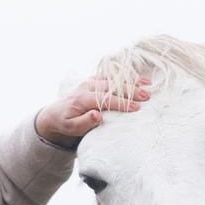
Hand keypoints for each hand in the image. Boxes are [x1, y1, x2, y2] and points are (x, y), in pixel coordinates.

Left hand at [33, 76, 150, 147]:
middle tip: (146, 96)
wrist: (56, 112)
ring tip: (148, 85)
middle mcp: (88, 86)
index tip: (136, 108)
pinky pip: (113, 76)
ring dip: (132, 81)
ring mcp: (92, 80)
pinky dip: (127, 77)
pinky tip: (141, 80)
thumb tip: (97, 115)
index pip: (105, 99)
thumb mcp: (72, 127)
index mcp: (83, 98)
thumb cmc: (66, 123)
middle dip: (130, 91)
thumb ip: (84, 122)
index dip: (121, 103)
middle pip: (112, 86)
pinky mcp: (96, 79)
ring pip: (115, 79)